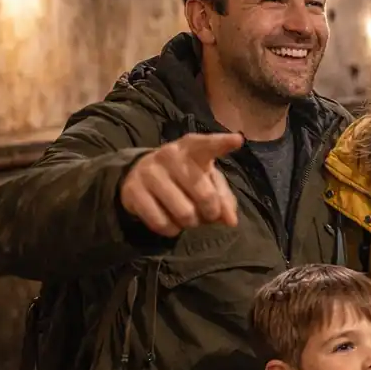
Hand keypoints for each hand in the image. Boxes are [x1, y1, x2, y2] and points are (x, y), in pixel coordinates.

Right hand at [119, 132, 242, 236]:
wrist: (142, 175)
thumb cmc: (185, 176)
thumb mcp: (207, 180)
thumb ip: (224, 198)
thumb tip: (230, 221)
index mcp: (192, 148)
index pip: (207, 145)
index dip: (222, 143)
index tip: (237, 140)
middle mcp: (170, 155)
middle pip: (205, 196)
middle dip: (211, 213)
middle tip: (207, 214)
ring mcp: (149, 172)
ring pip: (184, 213)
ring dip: (191, 223)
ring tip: (188, 216)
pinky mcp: (133, 191)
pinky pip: (162, 223)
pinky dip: (172, 229)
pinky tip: (170, 220)